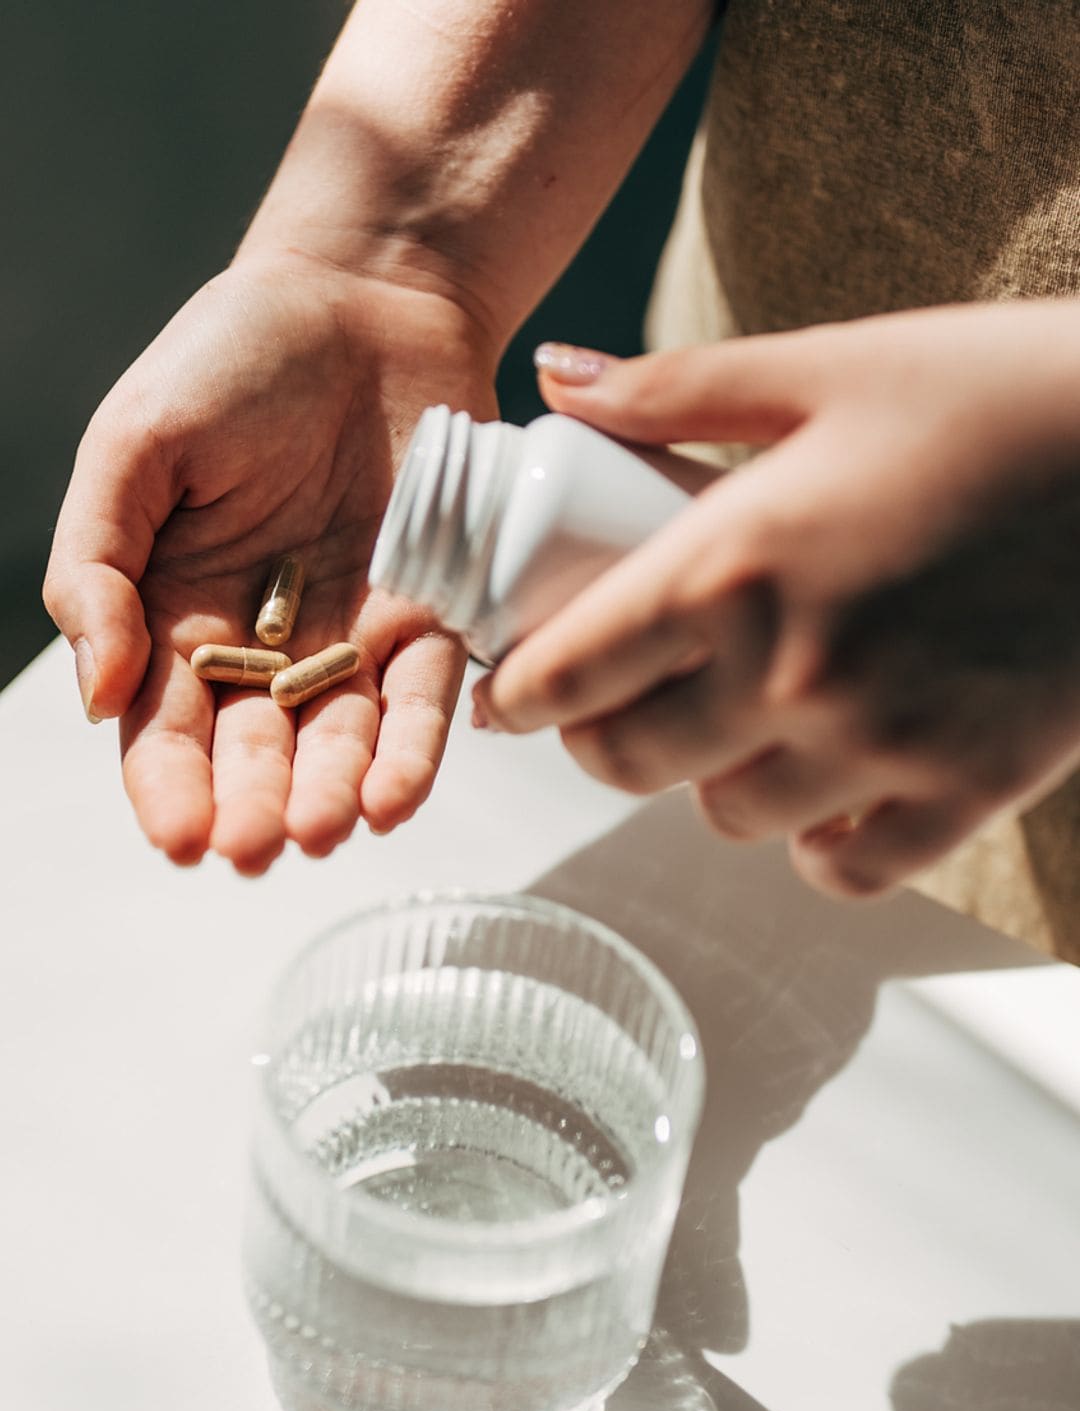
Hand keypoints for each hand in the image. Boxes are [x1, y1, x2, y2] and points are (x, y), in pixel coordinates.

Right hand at [44, 251, 496, 872]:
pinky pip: (427, 697)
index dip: (170, 788)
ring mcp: (354, 638)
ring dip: (335, 794)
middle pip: (256, 751)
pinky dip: (414, 750)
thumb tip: (97, 696)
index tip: (180, 838)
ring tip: (327, 832)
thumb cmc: (231, 357)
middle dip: (255, 806)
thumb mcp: (133, 447)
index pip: (167, 729)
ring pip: (343, 740)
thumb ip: (96, 566)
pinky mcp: (435, 616)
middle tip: (256, 849)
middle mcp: (266, 646)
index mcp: (178, 615)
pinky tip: (396, 799)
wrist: (364, 291)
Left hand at [474, 305, 1079, 897]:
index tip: (509, 696)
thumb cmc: (1004, 393)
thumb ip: (677, 389)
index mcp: (736, 562)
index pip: (571, 670)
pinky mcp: (965, 791)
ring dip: (709, 780)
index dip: (518, 694)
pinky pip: (843, 869)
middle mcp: (791, 672)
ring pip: (726, 818)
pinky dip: (816, 841)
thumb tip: (553, 383)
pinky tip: (823, 789)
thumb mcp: (833, 365)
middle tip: (611, 706)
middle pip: (630, 761)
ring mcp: (880, 744)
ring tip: (733, 728)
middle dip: (598, 739)